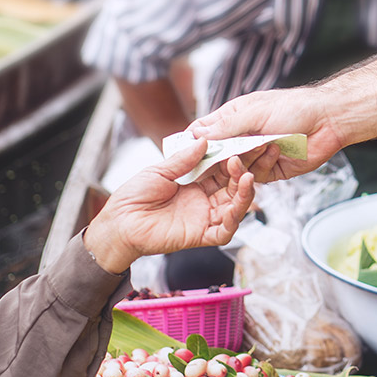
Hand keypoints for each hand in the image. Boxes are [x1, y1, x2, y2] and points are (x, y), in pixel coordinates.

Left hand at [83, 137, 256, 273]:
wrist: (119, 223)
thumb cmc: (134, 196)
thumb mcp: (160, 170)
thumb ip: (184, 159)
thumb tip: (205, 141)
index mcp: (196, 182)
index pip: (223, 168)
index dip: (237, 156)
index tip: (248, 142)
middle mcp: (204, 199)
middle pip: (234, 185)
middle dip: (248, 170)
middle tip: (257, 155)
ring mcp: (204, 218)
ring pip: (235, 206)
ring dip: (245, 192)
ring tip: (248, 175)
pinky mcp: (200, 236)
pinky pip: (225, 231)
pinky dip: (235, 219)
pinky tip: (239, 204)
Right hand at [190, 86, 346, 182]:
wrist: (329, 120)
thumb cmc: (295, 107)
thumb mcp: (256, 112)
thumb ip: (226, 126)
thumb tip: (197, 134)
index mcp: (236, 117)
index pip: (206, 131)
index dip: (193, 141)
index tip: (182, 152)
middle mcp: (244, 137)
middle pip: (217, 154)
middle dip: (213, 160)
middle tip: (207, 166)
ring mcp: (257, 154)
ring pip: (235, 169)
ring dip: (240, 164)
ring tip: (250, 154)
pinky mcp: (271, 170)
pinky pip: (255, 177)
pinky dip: (259, 170)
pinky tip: (272, 154)